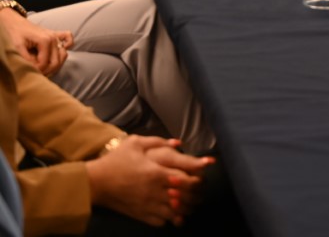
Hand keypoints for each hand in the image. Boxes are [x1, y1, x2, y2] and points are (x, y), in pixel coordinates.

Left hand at [0, 8, 71, 74]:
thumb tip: (36, 68)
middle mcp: (53, 39)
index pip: (45, 62)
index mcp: (45, 41)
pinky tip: (62, 50)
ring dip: (55, 64)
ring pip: (63, 55)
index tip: (30, 71)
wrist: (17, 23)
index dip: (38, 70)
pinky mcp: (56, 35)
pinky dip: (68, 45)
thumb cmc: (16, 34)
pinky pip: (69, 38)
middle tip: (37, 73)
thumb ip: (27, 58)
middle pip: (56, 61)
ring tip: (44, 68)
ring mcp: (56, 37)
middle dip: (47, 70)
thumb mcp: (18, 47)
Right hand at [86, 136, 213, 226]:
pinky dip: (170, 218)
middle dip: (195, 195)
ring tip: (189, 203)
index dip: (197, 180)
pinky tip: (172, 212)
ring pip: (176, 213)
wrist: (93, 183)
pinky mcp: (140, 215)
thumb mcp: (135, 143)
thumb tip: (178, 142)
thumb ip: (159, 141)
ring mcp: (148, 205)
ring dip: (185, 208)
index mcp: (156, 173)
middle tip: (199, 191)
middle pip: (185, 198)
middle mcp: (155, 191)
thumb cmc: (115, 161)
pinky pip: (162, 221)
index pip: (186, 180)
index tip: (199, 176)